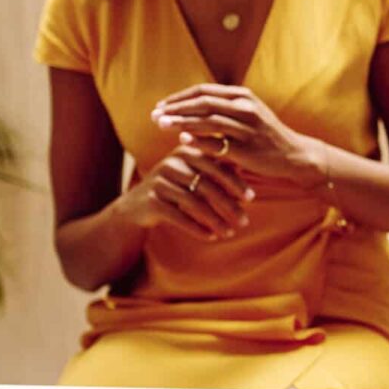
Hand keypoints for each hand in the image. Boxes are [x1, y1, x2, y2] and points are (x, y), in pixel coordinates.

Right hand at [119, 143, 252, 241]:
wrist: (136, 206)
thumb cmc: (174, 189)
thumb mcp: (194, 176)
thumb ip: (215, 170)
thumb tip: (244, 171)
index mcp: (186, 151)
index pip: (216, 166)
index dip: (235, 182)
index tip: (251, 198)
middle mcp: (171, 163)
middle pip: (207, 185)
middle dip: (228, 205)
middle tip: (244, 221)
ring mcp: (159, 181)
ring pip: (195, 203)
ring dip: (215, 220)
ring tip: (230, 233)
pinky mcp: (151, 201)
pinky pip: (179, 217)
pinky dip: (197, 228)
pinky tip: (212, 237)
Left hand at [151, 84, 318, 184]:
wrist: (294, 154)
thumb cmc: (265, 135)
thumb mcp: (248, 114)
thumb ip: (223, 108)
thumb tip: (189, 107)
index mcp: (243, 96)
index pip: (204, 91)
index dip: (179, 97)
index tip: (160, 105)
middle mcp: (246, 108)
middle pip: (203, 103)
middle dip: (175, 108)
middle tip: (154, 116)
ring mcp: (248, 128)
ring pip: (208, 121)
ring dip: (181, 122)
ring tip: (161, 125)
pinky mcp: (248, 149)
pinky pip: (218, 144)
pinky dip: (199, 141)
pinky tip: (182, 141)